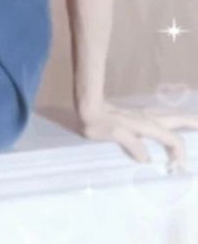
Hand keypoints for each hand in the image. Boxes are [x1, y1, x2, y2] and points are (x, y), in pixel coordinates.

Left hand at [78, 101, 197, 170]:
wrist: (87, 107)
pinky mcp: (136, 115)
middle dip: (194, 124)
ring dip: (185, 120)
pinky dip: (172, 120)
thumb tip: (147, 159)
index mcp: (145, 125)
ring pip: (171, 116)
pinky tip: (170, 124)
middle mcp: (148, 118)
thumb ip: (132, 145)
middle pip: (178, 120)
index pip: (172, 139)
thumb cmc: (97, 122)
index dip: (179, 154)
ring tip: (197, 124)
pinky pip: (161, 117)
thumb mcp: (113, 134)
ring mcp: (143, 115)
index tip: (177, 167)